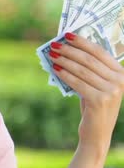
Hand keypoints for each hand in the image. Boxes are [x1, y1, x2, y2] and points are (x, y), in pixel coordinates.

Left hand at [48, 32, 123, 153]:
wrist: (97, 132)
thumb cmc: (93, 104)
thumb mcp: (95, 84)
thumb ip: (88, 68)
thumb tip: (67, 48)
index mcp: (121, 73)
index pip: (99, 52)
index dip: (82, 42)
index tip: (67, 35)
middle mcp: (119, 81)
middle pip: (89, 59)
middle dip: (69, 50)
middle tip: (54, 45)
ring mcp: (111, 91)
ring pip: (82, 70)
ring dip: (64, 61)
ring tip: (52, 55)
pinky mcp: (100, 100)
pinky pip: (77, 82)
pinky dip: (64, 74)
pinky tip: (55, 69)